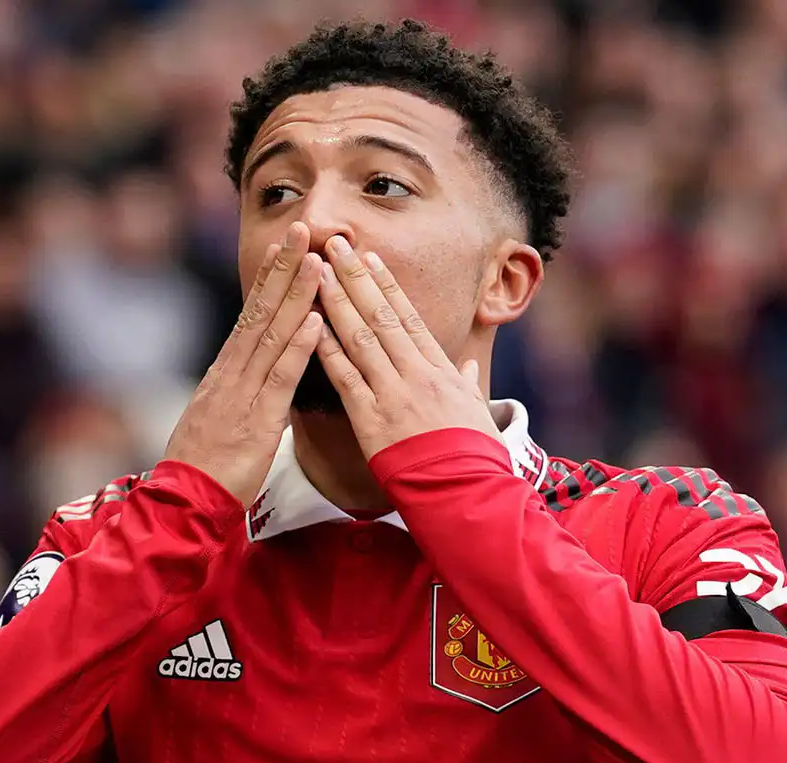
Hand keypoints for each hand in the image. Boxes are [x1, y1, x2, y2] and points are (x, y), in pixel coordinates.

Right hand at [163, 221, 324, 505]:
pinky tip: (315, 322)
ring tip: (316, 260)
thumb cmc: (204, 468)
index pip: (250, 316)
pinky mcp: (255, 421)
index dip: (270, 279)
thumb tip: (261, 375)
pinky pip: (279, 379)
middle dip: (283, 269)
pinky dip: (298, 348)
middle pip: (260, 312)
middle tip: (303, 229)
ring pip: (272, 336)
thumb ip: (241, 393)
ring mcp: (241, 395)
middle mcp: (231, 374)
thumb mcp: (222, 420)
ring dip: (296, 295)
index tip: (286, 246)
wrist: (183, 504)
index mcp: (225, 373)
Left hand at [312, 235, 501, 458]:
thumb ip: (469, 385)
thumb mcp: (477, 415)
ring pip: (360, 337)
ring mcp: (394, 393)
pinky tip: (309, 325)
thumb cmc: (474, 458)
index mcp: (441, 370)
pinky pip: (345, 377)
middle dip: (355, 277)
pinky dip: (327, 349)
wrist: (467, 493)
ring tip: (317, 271)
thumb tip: (471, 366)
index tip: (368, 258)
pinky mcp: (373, 419)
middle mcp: (417, 373)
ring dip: (336, 301)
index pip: (408, 317)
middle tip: (334, 245)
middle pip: (381, 315)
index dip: (386, 285)